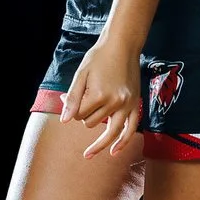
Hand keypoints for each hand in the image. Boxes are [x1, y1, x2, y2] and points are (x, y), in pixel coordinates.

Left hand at [60, 35, 142, 157]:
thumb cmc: (98, 57)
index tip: (69, 95)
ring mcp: (127, 105)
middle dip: (84, 115)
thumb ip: (73, 98)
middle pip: (92, 122)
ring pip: (109, 130)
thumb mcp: (80, 75)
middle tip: (82, 102)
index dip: (72, 108)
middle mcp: (114, 102)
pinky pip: (131, 128)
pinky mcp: (135, 104)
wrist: (122, 45)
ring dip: (98, 138)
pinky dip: (123, 142)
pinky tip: (114, 152)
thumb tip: (64, 120)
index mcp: (98, 95)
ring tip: (88, 154)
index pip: (79, 114)